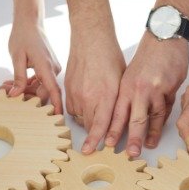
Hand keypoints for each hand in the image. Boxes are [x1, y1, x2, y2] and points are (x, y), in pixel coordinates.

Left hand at [2, 21, 61, 112]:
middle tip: (5, 93)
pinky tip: (12, 83)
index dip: (55, 105)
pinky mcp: (46, 68)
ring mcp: (50, 69)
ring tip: (4, 87)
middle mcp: (52, 70)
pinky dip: (26, 84)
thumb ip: (18, 78)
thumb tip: (15, 95)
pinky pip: (38, 82)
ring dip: (23, 90)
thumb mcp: (17, 57)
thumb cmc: (23, 36)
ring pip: (39, 87)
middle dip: (26, 96)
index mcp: (46, 67)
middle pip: (43, 92)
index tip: (56, 118)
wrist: (29, 22)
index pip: (54, 91)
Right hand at [64, 33, 125, 153]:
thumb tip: (121, 122)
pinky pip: (71, 109)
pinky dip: (79, 110)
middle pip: (89, 125)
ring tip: (97, 110)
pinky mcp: (67, 89)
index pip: (100, 125)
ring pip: (80, 118)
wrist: (90, 38)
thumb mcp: (121, 82)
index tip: (89, 151)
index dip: (95, 140)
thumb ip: (119, 104)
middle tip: (101, 138)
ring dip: (88, 120)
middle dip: (95, 134)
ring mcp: (75, 93)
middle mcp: (88, 96)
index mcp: (106, 95)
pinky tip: (87, 102)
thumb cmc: (110, 57)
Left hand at [106, 33, 188, 156]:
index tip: (105, 144)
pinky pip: (166, 109)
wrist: (164, 37)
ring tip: (147, 147)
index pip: (116, 113)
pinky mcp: (169, 88)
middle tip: (129, 154)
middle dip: (130, 139)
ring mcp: (155, 89)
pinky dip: (162, 122)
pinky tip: (159, 132)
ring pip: (152, 117)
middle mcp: (138, 90)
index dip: (111, 130)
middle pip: (133, 119)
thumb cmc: (147, 56)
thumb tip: (125, 115)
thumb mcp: (131, 75)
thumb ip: (128, 95)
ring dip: (150, 134)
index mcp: (125, 87)